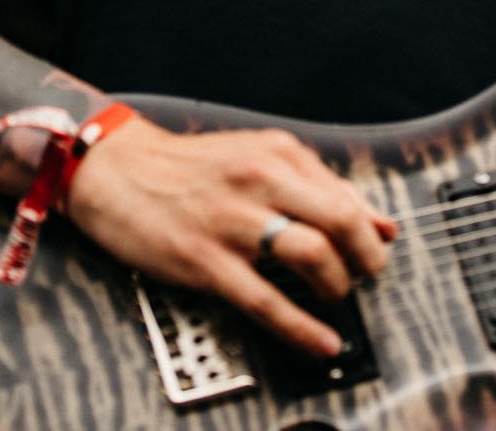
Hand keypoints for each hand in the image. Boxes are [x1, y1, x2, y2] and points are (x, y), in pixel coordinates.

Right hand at [62, 116, 399, 356]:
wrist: (116, 171)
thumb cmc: (190, 168)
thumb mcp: (258, 158)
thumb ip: (319, 186)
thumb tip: (379, 222)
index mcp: (278, 154)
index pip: (345, 194)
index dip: (370, 229)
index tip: (379, 249)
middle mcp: (260, 181)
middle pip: (339, 220)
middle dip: (366, 257)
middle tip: (368, 277)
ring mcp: (232, 222)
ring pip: (311, 255)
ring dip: (337, 285)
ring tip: (337, 296)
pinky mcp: (205, 260)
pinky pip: (265, 300)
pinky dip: (301, 326)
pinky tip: (321, 340)